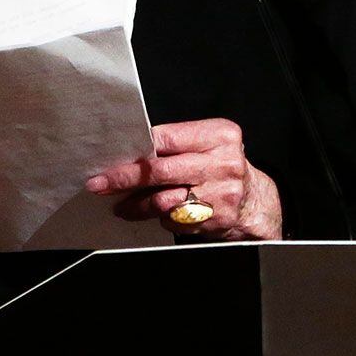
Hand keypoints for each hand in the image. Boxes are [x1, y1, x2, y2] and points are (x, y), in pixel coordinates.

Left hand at [85, 119, 282, 240]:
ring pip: (163, 200)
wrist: (255, 202)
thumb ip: (178, 145)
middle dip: (124, 178)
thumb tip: (130, 153)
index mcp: (219, 136)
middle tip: (99, 184)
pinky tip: (156, 214)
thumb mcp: (210, 144)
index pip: (166, 139)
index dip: (135, 149)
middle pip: (160, 171)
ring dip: (135, 205)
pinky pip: (174, 219)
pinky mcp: (214, 219)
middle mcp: (222, 163)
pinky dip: (161, 217)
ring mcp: (219, 193)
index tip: (111, 158)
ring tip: (121, 205)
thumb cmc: (223, 167)